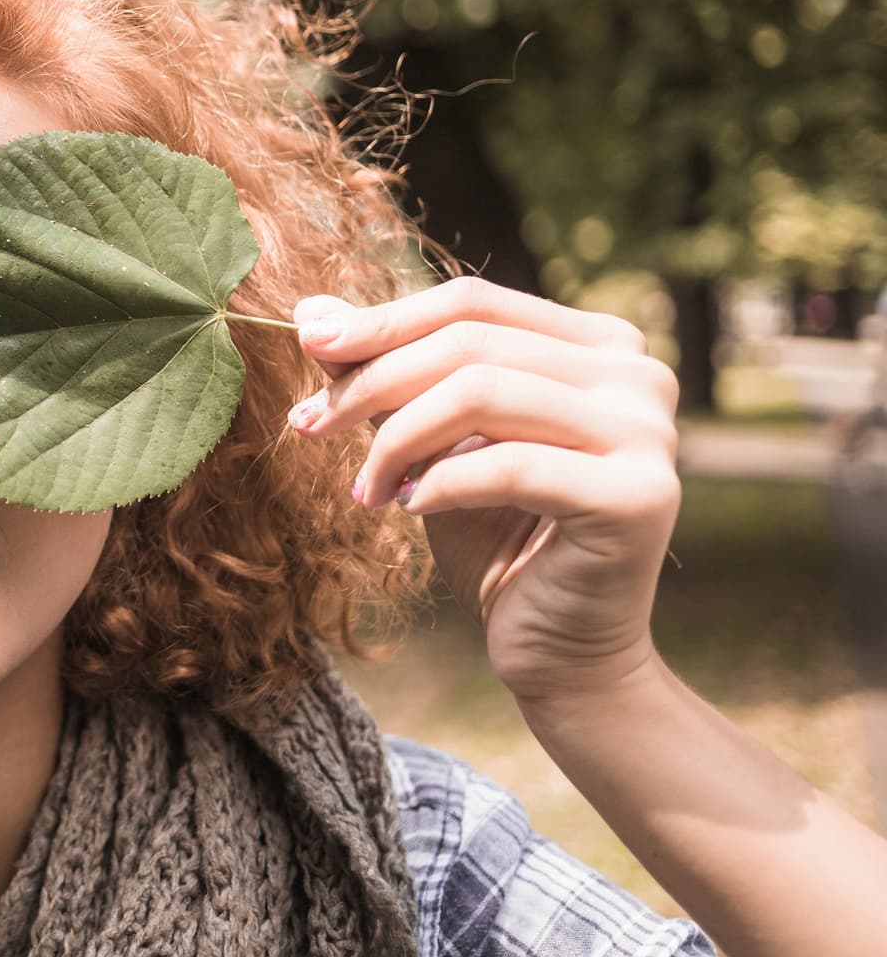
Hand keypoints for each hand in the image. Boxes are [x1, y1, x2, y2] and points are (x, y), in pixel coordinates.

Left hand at [286, 276, 683, 702]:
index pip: (472, 303)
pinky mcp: (639, 496)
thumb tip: (311, 311)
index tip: (308, 347)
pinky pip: (509, 466)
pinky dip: (442, 483)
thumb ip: (388, 373)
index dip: (382, 323)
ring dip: (398, 438)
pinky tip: (410, 507)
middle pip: (470, 344)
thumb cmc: (494, 537)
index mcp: (599, 344)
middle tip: (309, 424)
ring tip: (366, 487)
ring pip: (483, 393)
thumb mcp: (431, 442)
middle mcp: (638, 374)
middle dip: (373, 382)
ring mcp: (649, 433)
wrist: (559, 652)